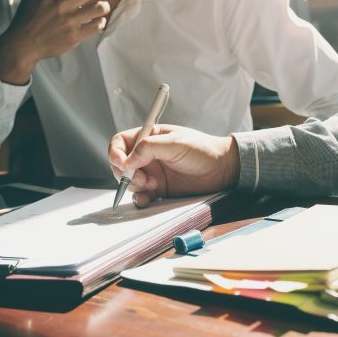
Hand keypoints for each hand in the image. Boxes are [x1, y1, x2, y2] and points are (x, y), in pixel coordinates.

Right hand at [0, 0, 114, 83]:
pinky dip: (101, 22)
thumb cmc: (28, 15)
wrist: (23, 44)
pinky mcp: (73, 36)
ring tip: (104, 5)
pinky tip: (98, 20)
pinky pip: (96, 26)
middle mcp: (60, 3)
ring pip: (99, 8)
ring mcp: (68, 21)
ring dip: (105, 5)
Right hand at [108, 125, 240, 206]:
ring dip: (135, 185)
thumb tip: (128, 160)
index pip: (121, 142)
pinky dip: (140, 199)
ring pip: (129, 182)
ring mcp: (152, 173)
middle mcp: (146, 156)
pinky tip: (148, 199)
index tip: (121, 162)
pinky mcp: (159, 190)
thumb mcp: (176, 143)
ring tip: (154, 185)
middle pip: (120, 164)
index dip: (115, 152)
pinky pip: (141, 196)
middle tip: (142, 178)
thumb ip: (149, 148)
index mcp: (148, 137)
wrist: (222, 169)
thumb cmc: (202, 149)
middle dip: (125, 173)